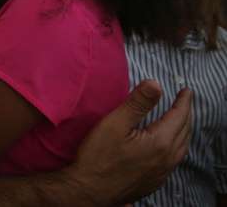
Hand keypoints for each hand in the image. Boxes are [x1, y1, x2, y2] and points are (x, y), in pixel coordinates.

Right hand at [66, 80, 191, 204]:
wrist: (89, 190)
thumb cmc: (98, 156)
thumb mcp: (114, 123)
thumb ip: (137, 103)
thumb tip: (156, 84)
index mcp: (160, 142)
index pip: (179, 116)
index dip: (183, 101)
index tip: (186, 90)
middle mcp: (167, 159)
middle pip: (184, 132)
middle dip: (186, 114)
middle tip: (184, 101)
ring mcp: (162, 173)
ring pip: (182, 147)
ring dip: (183, 131)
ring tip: (180, 120)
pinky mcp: (154, 182)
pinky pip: (174, 160)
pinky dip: (177, 146)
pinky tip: (168, 145)